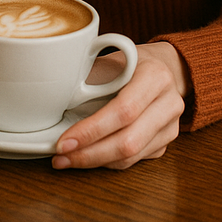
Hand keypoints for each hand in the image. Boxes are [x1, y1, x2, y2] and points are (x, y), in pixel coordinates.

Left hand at [52, 42, 188, 169]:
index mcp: (154, 76)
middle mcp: (169, 103)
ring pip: (131, 157)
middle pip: (129, 141)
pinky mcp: (166, 142)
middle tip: (60, 157)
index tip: (63, 142)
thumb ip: (86, 76)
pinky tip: (87, 156)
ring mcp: (171, 126)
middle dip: (90, 154)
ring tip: (67, 159)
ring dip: (95, 162)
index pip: (123, 111)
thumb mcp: (107, 59)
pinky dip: (107, 162)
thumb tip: (49, 99)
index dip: (91, 130)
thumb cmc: (128, 62)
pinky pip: (134, 161)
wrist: (162, 67)